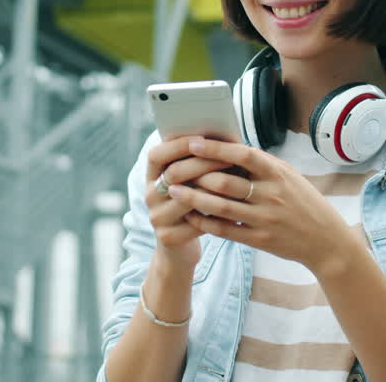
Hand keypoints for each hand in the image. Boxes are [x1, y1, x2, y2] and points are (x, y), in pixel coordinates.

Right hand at [145, 135, 233, 272]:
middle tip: (230, 157)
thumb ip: (197, 164)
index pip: (156, 154)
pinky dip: (216, 214)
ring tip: (236, 180)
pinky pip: (196, 223)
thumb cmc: (191, 206)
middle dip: (203, 163)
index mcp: (151, 177)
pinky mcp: (168, 237)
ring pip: (187, 199)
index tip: (202, 136)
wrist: (178, 250)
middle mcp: (149, 196)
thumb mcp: (188, 184)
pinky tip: (234, 207)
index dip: (178, 145)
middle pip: (174, 173)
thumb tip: (225, 137)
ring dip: (213, 188)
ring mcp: (157, 218)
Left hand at [167, 137, 361, 275]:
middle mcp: (271, 194)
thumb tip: (227, 147)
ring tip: (174, 192)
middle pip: (225, 182)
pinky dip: (205, 223)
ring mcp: (265, 218)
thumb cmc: (303, 202)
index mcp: (277, 173)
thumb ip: (260, 164)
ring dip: (194, 199)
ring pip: (221, 207)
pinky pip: (226, 230)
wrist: (326, 240)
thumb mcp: (288, 176)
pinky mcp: (260, 240)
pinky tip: (190, 216)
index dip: (215, 148)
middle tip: (174, 170)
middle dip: (196, 175)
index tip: (193, 143)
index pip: (242, 155)